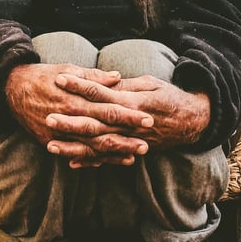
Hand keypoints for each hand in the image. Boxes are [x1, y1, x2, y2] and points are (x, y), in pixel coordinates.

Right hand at [5, 63, 153, 167]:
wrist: (12, 89)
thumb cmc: (43, 76)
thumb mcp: (67, 69)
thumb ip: (93, 77)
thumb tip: (117, 78)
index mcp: (76, 99)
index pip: (108, 108)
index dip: (128, 115)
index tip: (147, 118)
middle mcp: (69, 119)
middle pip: (103, 131)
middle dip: (126, 138)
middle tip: (147, 144)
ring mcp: (59, 134)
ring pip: (90, 147)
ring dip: (112, 153)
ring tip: (133, 156)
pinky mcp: (49, 142)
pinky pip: (74, 153)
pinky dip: (91, 159)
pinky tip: (107, 161)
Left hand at [48, 72, 210, 163]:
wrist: (193, 122)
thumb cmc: (170, 97)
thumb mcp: (150, 83)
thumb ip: (126, 85)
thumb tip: (104, 82)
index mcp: (132, 101)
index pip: (100, 92)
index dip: (80, 85)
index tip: (60, 79)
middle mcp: (129, 123)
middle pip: (95, 122)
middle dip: (70, 121)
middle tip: (47, 117)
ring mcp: (130, 140)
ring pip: (97, 145)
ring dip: (74, 146)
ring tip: (50, 145)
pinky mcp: (131, 150)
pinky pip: (108, 158)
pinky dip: (90, 161)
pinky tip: (71, 162)